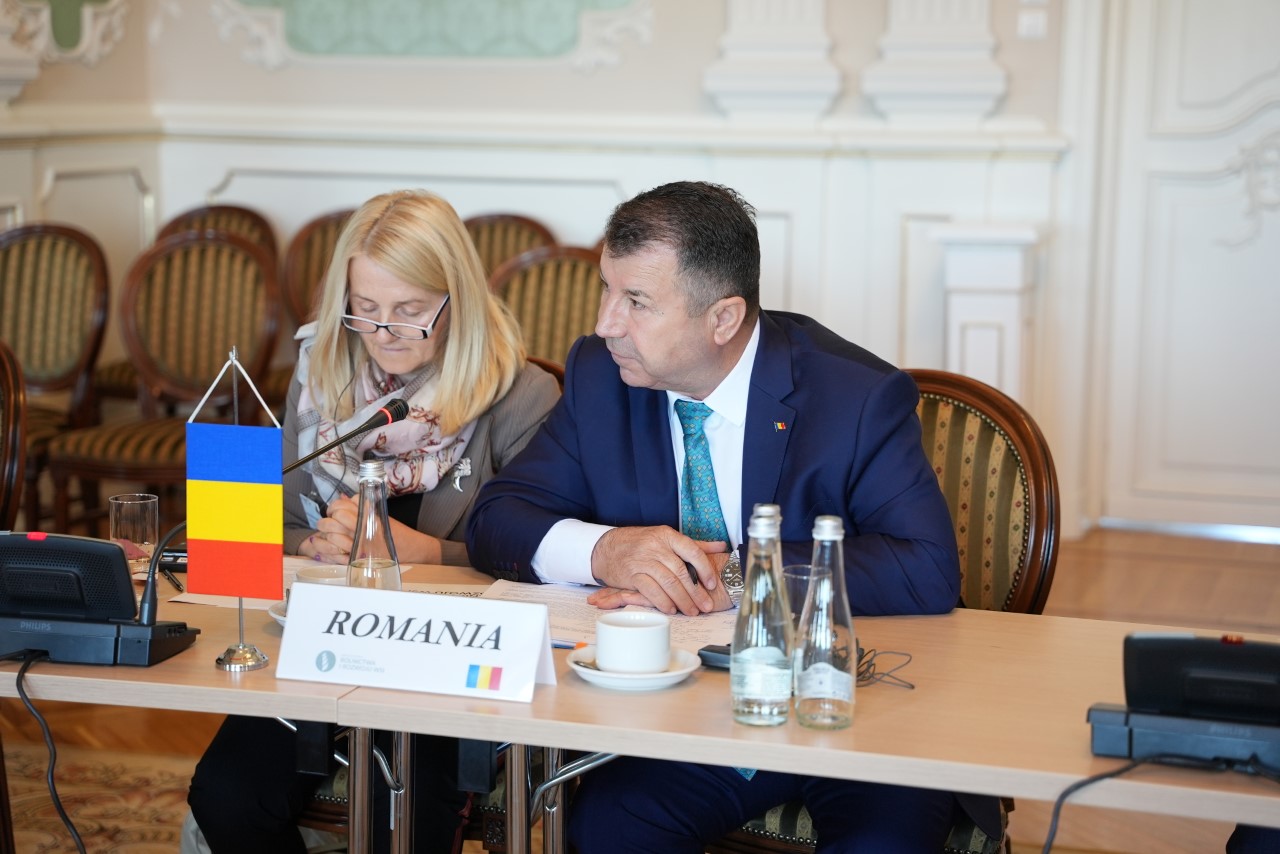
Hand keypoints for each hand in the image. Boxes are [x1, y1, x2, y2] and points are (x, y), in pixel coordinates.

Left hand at [298, 495, 444, 565]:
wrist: (412, 550)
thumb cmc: (397, 533)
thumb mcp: (380, 515)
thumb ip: (362, 506)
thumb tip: (343, 498)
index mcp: (368, 515)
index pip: (341, 505)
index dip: (334, 507)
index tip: (334, 511)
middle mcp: (363, 528)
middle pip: (334, 519)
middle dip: (325, 522)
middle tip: (326, 525)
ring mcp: (360, 544)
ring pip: (332, 535)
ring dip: (325, 537)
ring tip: (326, 538)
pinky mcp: (359, 559)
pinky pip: (335, 555)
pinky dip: (327, 552)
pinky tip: (327, 551)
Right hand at [586, 526, 730, 615]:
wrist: (607, 547)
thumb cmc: (641, 544)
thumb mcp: (667, 538)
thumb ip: (695, 544)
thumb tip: (721, 546)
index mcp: (668, 535)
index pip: (692, 551)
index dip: (704, 569)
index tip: (712, 584)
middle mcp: (656, 546)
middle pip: (681, 571)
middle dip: (696, 592)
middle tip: (706, 606)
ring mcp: (643, 560)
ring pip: (668, 583)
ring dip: (682, 600)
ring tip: (692, 611)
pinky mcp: (632, 574)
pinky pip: (650, 590)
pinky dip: (662, 602)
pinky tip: (671, 609)